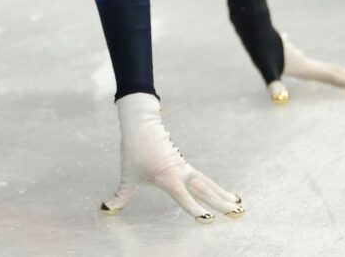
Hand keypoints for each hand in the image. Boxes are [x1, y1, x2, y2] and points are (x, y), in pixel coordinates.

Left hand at [101, 93, 242, 222]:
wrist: (141, 125)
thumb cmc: (134, 150)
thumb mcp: (127, 175)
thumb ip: (120, 195)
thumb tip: (106, 208)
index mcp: (167, 177)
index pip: (184, 196)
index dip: (194, 208)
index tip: (206, 218)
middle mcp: (180, 173)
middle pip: (204, 190)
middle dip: (220, 202)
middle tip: (236, 213)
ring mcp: (185, 168)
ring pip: (208, 183)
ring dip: (223, 194)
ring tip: (239, 205)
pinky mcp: (185, 164)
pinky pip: (204, 178)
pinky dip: (216, 187)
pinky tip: (226, 194)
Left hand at [265, 34, 344, 102]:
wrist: (253, 23)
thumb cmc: (259, 47)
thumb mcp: (266, 68)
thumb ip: (274, 84)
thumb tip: (281, 99)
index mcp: (304, 67)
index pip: (331, 77)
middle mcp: (304, 60)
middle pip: (331, 70)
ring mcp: (297, 55)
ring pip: (320, 64)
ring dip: (334, 70)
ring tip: (344, 72)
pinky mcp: (287, 51)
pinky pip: (306, 59)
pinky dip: (313, 62)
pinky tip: (304, 55)